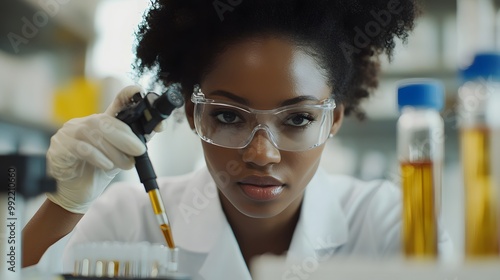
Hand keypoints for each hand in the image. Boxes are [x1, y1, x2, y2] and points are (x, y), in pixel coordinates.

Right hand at [46, 85, 154, 213]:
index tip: (140, 93)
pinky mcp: (59, 148)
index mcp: (103, 121)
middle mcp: (84, 123)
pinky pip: (81, 148)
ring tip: (127, 164)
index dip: (128, 94)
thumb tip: (158, 126)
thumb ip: (137, 140)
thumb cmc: (99, 170)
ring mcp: (69, 133)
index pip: (116, 101)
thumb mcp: (123, 154)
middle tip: (140, 150)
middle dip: (126, 136)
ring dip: (114, 151)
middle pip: (105, 121)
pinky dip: (98, 157)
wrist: (78, 193)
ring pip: (94, 134)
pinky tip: (107, 166)